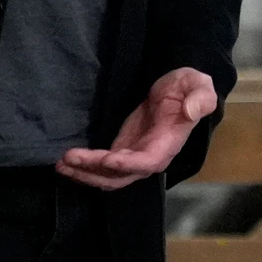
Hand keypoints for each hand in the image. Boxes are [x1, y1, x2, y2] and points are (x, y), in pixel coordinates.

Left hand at [55, 68, 218, 189]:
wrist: (178, 90)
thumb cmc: (188, 87)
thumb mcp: (198, 84)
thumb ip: (200, 97)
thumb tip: (191, 110)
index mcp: (168, 144)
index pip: (147, 162)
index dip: (127, 164)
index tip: (106, 159)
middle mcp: (149, 158)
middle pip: (120, 175)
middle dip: (93, 171)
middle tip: (69, 158)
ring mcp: (134, 157)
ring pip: (107, 176)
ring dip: (84, 173)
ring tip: (61, 163)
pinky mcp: (122, 150)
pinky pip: (102, 168)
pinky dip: (84, 168)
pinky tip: (66, 162)